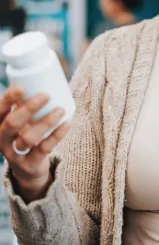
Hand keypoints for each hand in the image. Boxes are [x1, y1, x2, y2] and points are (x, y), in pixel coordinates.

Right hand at [0, 86, 71, 201]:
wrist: (28, 168)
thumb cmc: (26, 133)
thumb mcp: (21, 120)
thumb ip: (25, 104)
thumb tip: (43, 76)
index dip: (7, 99)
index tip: (21, 86)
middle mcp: (2, 140)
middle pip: (11, 124)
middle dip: (28, 108)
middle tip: (46, 95)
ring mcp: (15, 154)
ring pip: (28, 138)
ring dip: (46, 122)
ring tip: (60, 110)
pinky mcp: (30, 164)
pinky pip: (44, 149)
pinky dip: (57, 134)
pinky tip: (67, 123)